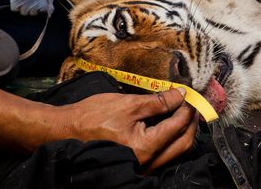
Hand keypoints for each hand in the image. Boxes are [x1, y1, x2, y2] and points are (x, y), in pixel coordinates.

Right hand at [56, 88, 197, 170]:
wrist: (67, 131)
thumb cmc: (93, 117)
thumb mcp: (129, 104)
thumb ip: (158, 101)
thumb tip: (180, 95)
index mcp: (146, 147)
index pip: (178, 125)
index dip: (188, 108)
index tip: (191, 94)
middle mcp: (148, 162)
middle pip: (183, 143)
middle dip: (191, 121)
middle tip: (193, 103)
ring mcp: (143, 165)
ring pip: (176, 150)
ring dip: (183, 130)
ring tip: (184, 111)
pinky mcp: (138, 163)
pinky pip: (164, 153)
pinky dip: (171, 137)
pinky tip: (169, 122)